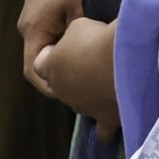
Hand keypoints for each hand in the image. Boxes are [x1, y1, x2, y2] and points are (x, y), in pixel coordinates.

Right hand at [18, 0, 85, 87]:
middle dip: (58, 75)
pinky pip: (47, 35)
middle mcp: (26, 25)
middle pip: (38, 61)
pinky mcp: (40, 9)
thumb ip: (78, 41)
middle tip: (83, 85)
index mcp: (33, 29)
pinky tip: (80, 46)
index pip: (34, 70)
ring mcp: (32, 16)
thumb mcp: (81, 12)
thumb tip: (87, 65)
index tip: (74, 92)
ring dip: (60, 59)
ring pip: (44, 47)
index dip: (52, 87)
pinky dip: (61, 45)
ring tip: (84, 68)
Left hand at [31, 16, 119, 139]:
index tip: (67, 46)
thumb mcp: (77, 27)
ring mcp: (82, 107)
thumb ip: (71, 38)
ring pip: (81, 103)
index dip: (51, 55)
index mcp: (49, 68)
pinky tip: (112, 124)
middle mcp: (61, 91)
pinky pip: (103, 131)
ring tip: (108, 80)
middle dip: (72, 74)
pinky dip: (106, 129)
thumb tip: (78, 44)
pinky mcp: (104, 119)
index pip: (40, 64)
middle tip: (91, 60)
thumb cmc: (95, 39)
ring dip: (89, 94)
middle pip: (61, 84)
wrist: (119, 61)